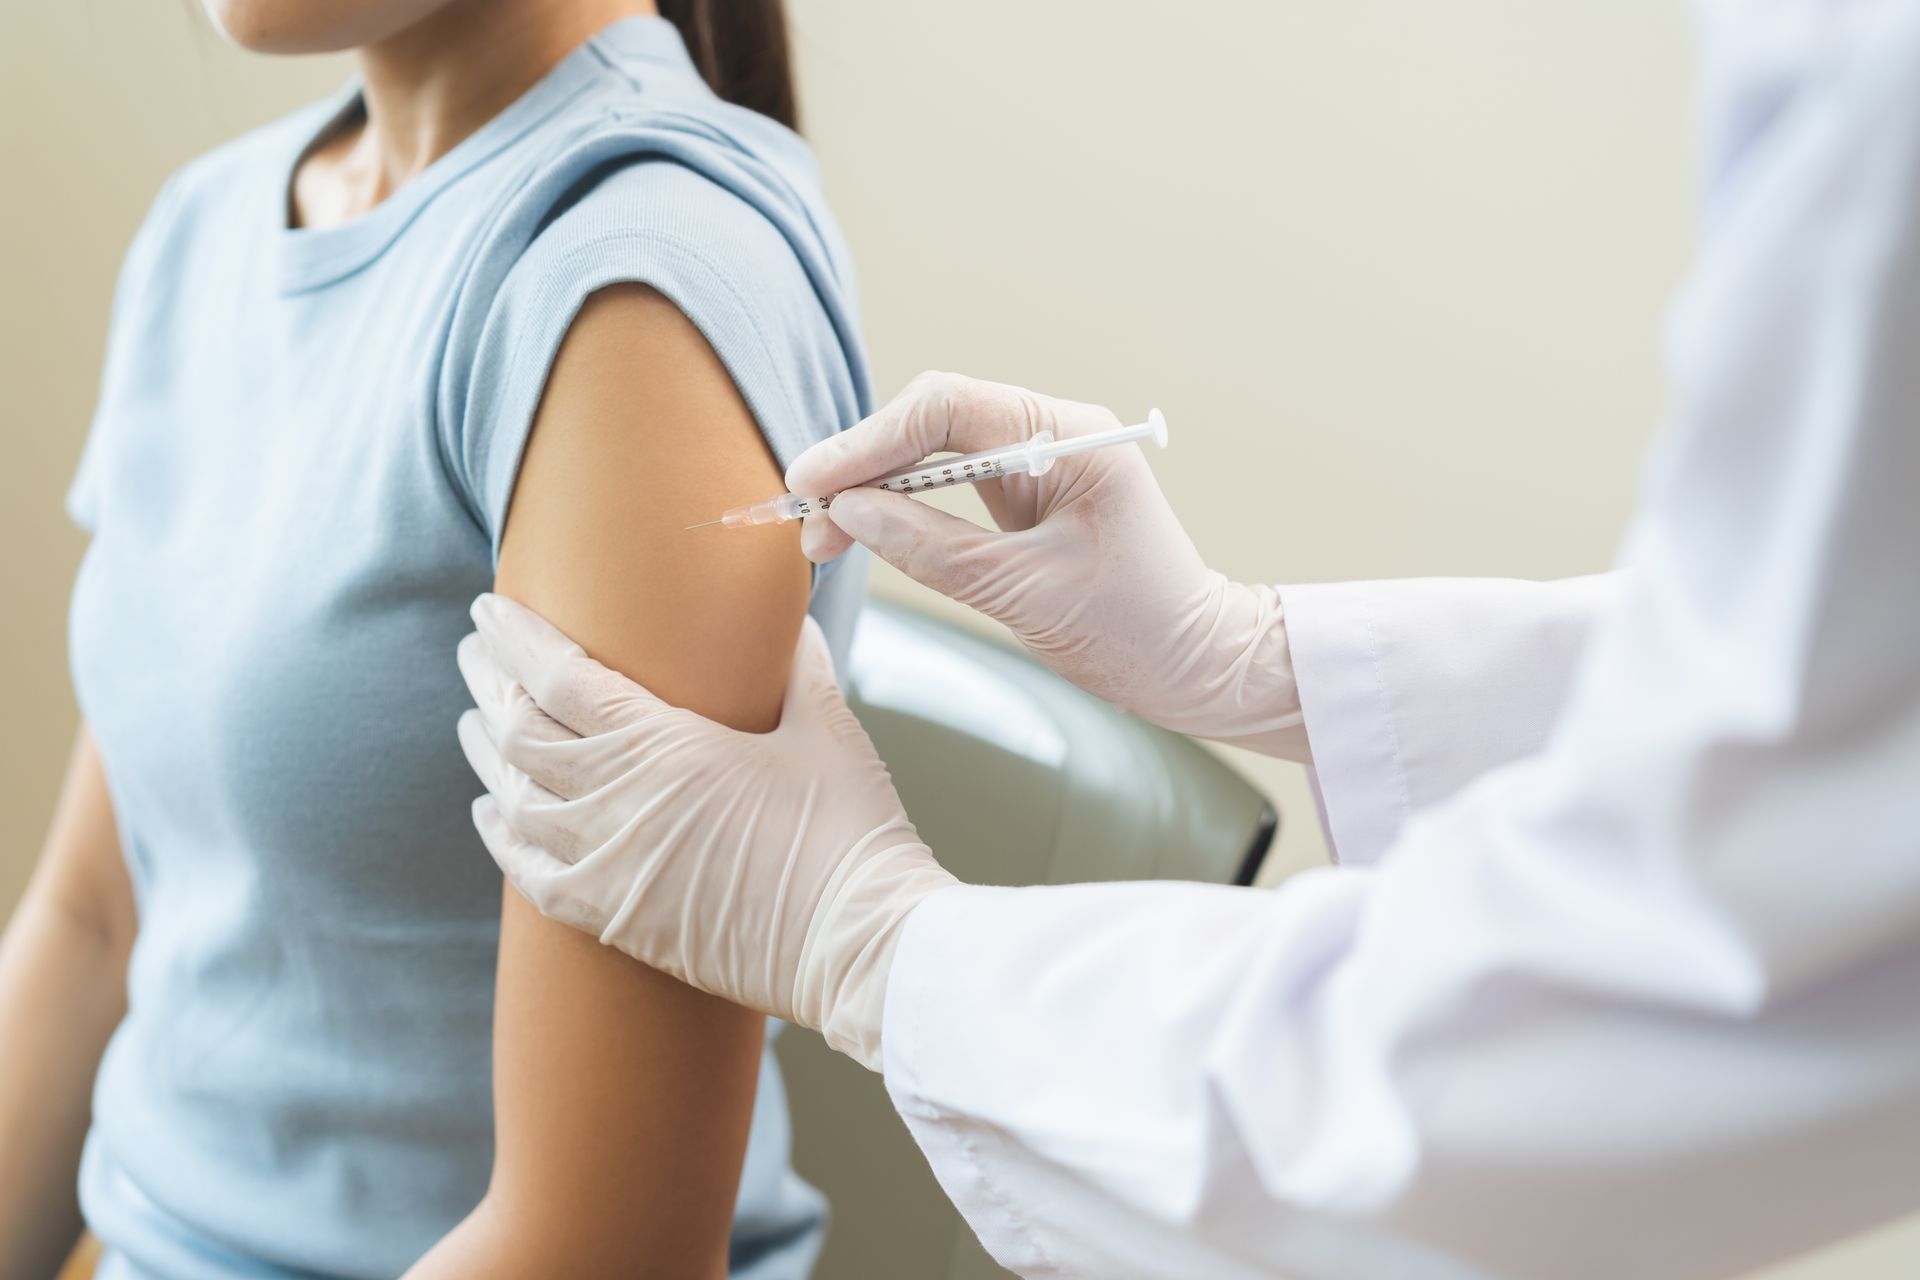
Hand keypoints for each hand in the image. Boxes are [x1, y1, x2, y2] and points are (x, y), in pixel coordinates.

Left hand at [456, 594, 957, 1070]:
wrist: (859, 944)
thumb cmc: (851, 833)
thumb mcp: (828, 729)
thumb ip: (800, 667)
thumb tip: (791, 621)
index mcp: (666, 744)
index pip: (559, 677)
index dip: (515, 640)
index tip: (487, 611)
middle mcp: (619, 802)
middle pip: (521, 731)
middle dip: (488, 682)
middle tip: (474, 651)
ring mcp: (611, 866)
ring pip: (516, 798)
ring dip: (487, 752)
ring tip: (473, 721)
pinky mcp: (618, 920)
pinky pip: (531, 875)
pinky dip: (502, 839)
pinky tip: (489, 813)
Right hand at [789, 373, 1302, 751]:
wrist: (1197, 663)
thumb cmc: (1138, 628)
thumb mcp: (1027, 593)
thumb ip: (934, 548)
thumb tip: (851, 513)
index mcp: (1069, 436)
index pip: (946, 407)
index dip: (869, 441)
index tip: (814, 483)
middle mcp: (1051, 433)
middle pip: (930, 421)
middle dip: (861, 467)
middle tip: (805, 521)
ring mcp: (1037, 463)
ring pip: (931, 452)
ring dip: (873, 489)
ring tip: (822, 537)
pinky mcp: (1025, 497)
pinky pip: (947, 486)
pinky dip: (901, 509)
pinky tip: (861, 531)